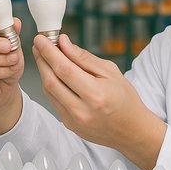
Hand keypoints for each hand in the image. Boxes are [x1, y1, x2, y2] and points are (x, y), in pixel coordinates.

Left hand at [32, 33, 165, 169]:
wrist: (132, 131)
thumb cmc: (125, 99)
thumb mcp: (111, 72)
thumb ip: (84, 57)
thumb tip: (63, 43)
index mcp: (95, 95)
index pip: (64, 69)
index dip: (49, 52)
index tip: (41, 39)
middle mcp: (82, 110)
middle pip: (51, 80)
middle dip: (42, 59)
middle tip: (39, 44)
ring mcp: (73, 120)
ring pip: (49, 91)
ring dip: (44, 71)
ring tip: (45, 56)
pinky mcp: (69, 125)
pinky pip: (53, 101)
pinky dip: (51, 85)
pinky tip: (54, 74)